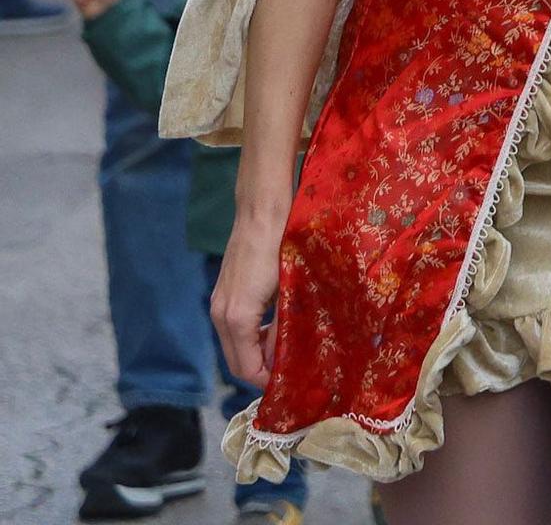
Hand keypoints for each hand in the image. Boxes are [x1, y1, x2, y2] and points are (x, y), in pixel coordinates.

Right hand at [212, 209, 285, 389]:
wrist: (262, 211)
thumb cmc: (281, 246)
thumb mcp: (289, 290)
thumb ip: (284, 327)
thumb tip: (282, 358)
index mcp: (236, 318)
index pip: (246, 368)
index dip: (267, 380)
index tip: (289, 382)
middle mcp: (219, 315)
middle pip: (236, 361)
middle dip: (260, 370)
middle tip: (288, 370)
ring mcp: (218, 303)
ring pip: (233, 344)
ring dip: (255, 352)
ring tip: (285, 349)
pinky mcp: (222, 293)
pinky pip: (233, 327)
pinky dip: (249, 335)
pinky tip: (273, 325)